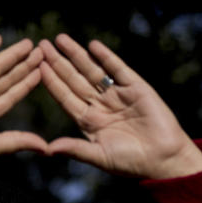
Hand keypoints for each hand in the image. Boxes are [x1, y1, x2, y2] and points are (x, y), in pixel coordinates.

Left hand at [39, 34, 201, 178]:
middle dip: (58, 62)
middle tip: (40, 45)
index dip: (51, 81)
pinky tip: (93, 45)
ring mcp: (117, 94)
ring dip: (76, 54)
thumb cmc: (131, 163)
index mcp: (88, 121)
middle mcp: (100, 105)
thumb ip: (76, 149)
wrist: (164, 158)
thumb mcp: (100, 156)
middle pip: (74, 79)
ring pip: (92, 70)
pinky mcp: (136, 87)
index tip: (37, 67)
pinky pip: (118, 68)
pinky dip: (106, 57)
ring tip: (60, 39)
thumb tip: (48, 149)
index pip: (65, 97)